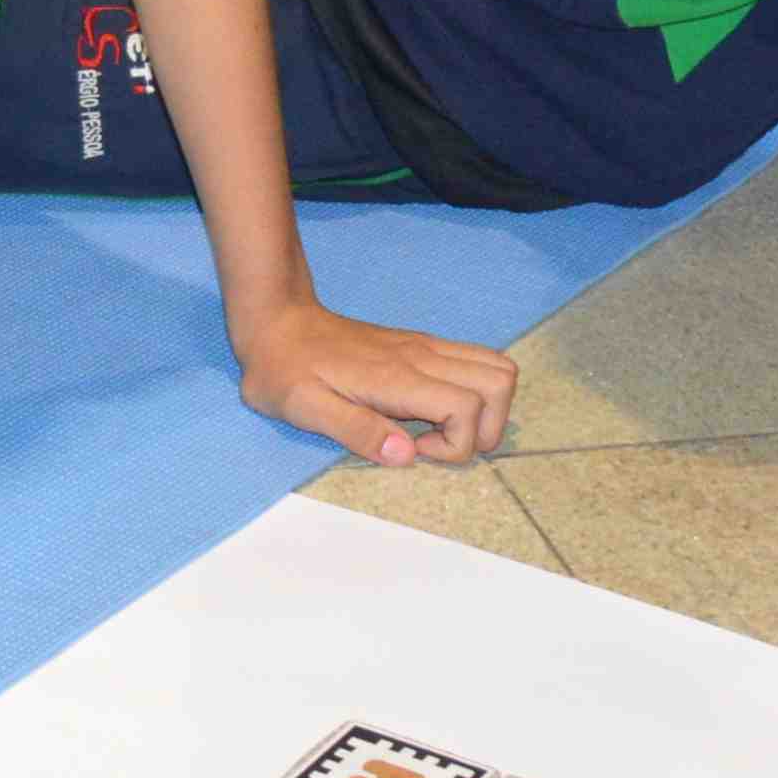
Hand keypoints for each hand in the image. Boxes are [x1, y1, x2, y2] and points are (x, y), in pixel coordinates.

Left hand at [230, 290, 517, 466]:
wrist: (276, 322)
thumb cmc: (284, 370)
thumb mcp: (304, 408)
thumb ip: (356, 430)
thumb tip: (406, 455)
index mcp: (396, 376)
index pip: (467, 407)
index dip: (454, 444)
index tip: (412, 451)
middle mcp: (422, 356)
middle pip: (500, 382)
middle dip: (485, 429)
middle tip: (437, 445)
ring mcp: (426, 347)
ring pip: (498, 368)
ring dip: (487, 410)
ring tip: (441, 431)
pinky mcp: (423, 346)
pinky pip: (477, 363)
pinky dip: (475, 394)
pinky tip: (431, 413)